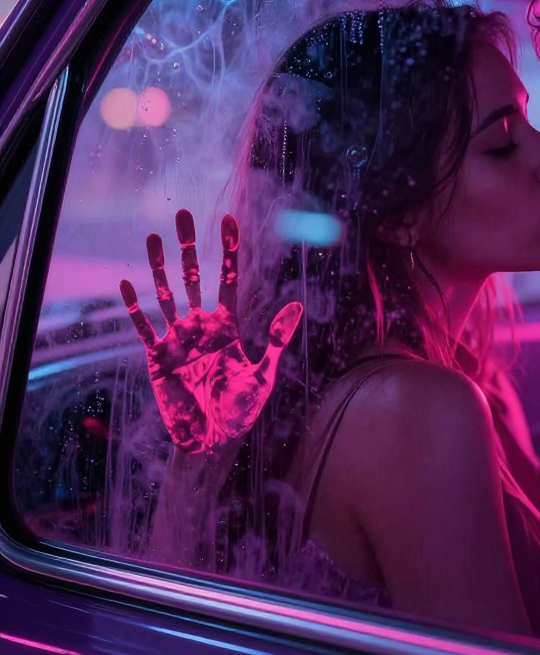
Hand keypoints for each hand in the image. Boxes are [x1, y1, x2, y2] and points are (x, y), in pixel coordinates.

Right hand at [120, 209, 302, 453]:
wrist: (213, 440)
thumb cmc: (241, 410)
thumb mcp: (264, 373)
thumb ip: (276, 339)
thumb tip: (298, 306)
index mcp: (228, 326)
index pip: (228, 278)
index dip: (228, 250)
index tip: (229, 220)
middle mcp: (201, 326)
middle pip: (194, 277)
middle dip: (188, 247)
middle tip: (182, 214)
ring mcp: (178, 339)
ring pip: (166, 294)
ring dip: (159, 267)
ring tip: (153, 237)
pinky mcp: (158, 357)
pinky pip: (144, 327)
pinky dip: (135, 307)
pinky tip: (126, 284)